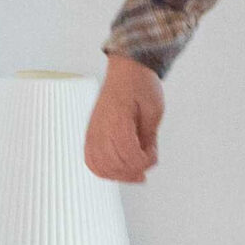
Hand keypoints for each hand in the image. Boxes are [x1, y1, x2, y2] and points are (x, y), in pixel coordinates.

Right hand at [84, 53, 163, 182]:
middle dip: (133, 169)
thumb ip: (148, 136)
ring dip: (119, 174)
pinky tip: (118, 170)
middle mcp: (101, 127)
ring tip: (134, 170)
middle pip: (113, 164)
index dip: (144, 160)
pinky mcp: (91, 134)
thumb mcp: (154, 111)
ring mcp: (93, 131)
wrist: (126, 71)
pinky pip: (91, 160)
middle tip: (146, 161)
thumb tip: (145, 157)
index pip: (128, 153)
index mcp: (117, 119)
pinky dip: (104, 170)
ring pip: (99, 166)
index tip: (153, 153)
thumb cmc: (140, 86)